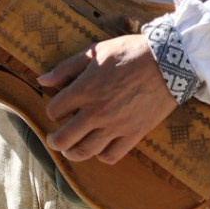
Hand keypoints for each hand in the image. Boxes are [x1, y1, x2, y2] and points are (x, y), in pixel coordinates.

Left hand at [37, 33, 176, 163]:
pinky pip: (111, 156)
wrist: (167, 62)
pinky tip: (99, 147)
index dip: (52, 110)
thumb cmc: (129, 53)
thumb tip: (42, 80)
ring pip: (85, 152)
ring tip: (70, 149)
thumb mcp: (95, 52)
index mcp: (85, 90)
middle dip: (54, 140)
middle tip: (53, 139)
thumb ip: (66, 68)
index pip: (55, 110)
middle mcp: (97, 112)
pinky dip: (101, 155)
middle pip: (64, 139)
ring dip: (72, 153)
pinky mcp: (133, 134)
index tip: (58, 108)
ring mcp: (115, 126)